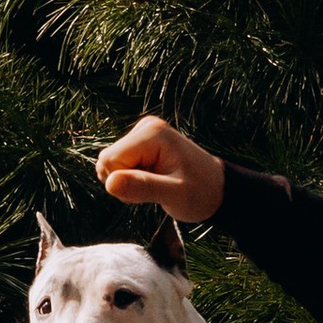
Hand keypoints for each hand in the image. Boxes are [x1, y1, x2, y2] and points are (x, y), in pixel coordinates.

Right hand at [96, 114, 224, 224]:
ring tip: (156, 185)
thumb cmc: (200, 193)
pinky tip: (152, 180)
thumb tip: (110, 183)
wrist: (215, 189)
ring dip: (128, 183)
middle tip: (155, 189)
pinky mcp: (139, 143)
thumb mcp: (175, 195)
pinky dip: (131, 180)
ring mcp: (142, 133)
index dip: (124, 182)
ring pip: (109, 165)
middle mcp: (145, 127)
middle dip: (125, 183)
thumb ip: (143, 187)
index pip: (110, 161)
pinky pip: (116, 165)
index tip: (153, 188)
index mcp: (152, 133)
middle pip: (107, 161)